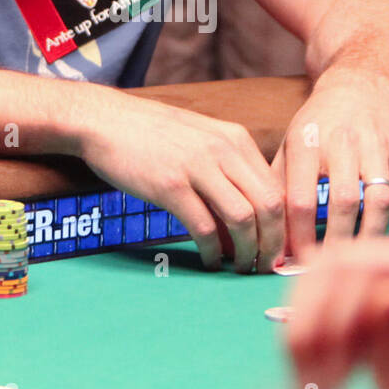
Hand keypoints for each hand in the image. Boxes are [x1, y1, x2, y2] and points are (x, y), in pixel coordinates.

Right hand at [80, 96, 284, 271]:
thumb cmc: (153, 135)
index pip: (277, 188)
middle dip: (272, 244)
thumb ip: (228, 169)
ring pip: (242, 219)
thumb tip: (250, 215)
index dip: (283, 225)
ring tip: (240, 267)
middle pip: (269, 206)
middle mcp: (223, 150)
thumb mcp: (202, 139)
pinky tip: (210, 260)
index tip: (279, 248)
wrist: (106, 120)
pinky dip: (212, 252)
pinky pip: (204, 228)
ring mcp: (197, 167)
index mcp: (236, 139)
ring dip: (246, 252)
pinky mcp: (170, 186)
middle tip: (266, 266)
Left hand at [273, 72, 388, 254]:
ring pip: (379, 201)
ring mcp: (377, 146)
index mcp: (306, 141)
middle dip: (336, 242)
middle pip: (343, 201)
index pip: (300, 198)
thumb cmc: (316, 126)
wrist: (359, 86)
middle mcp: (342, 141)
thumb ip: (277, 187)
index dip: (298, 235)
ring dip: (369, 238)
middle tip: (328, 268)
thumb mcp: (288, 145)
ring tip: (358, 263)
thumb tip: (268, 236)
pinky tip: (386, 248)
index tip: (295, 261)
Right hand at [286, 237, 388, 388]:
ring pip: (320, 282)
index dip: (340, 310)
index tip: (336, 378)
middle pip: (341, 265)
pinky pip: (321, 309)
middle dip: (314, 323)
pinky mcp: (374, 311)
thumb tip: (385, 299)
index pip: (381, 266)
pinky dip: (306, 347)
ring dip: (302, 335)